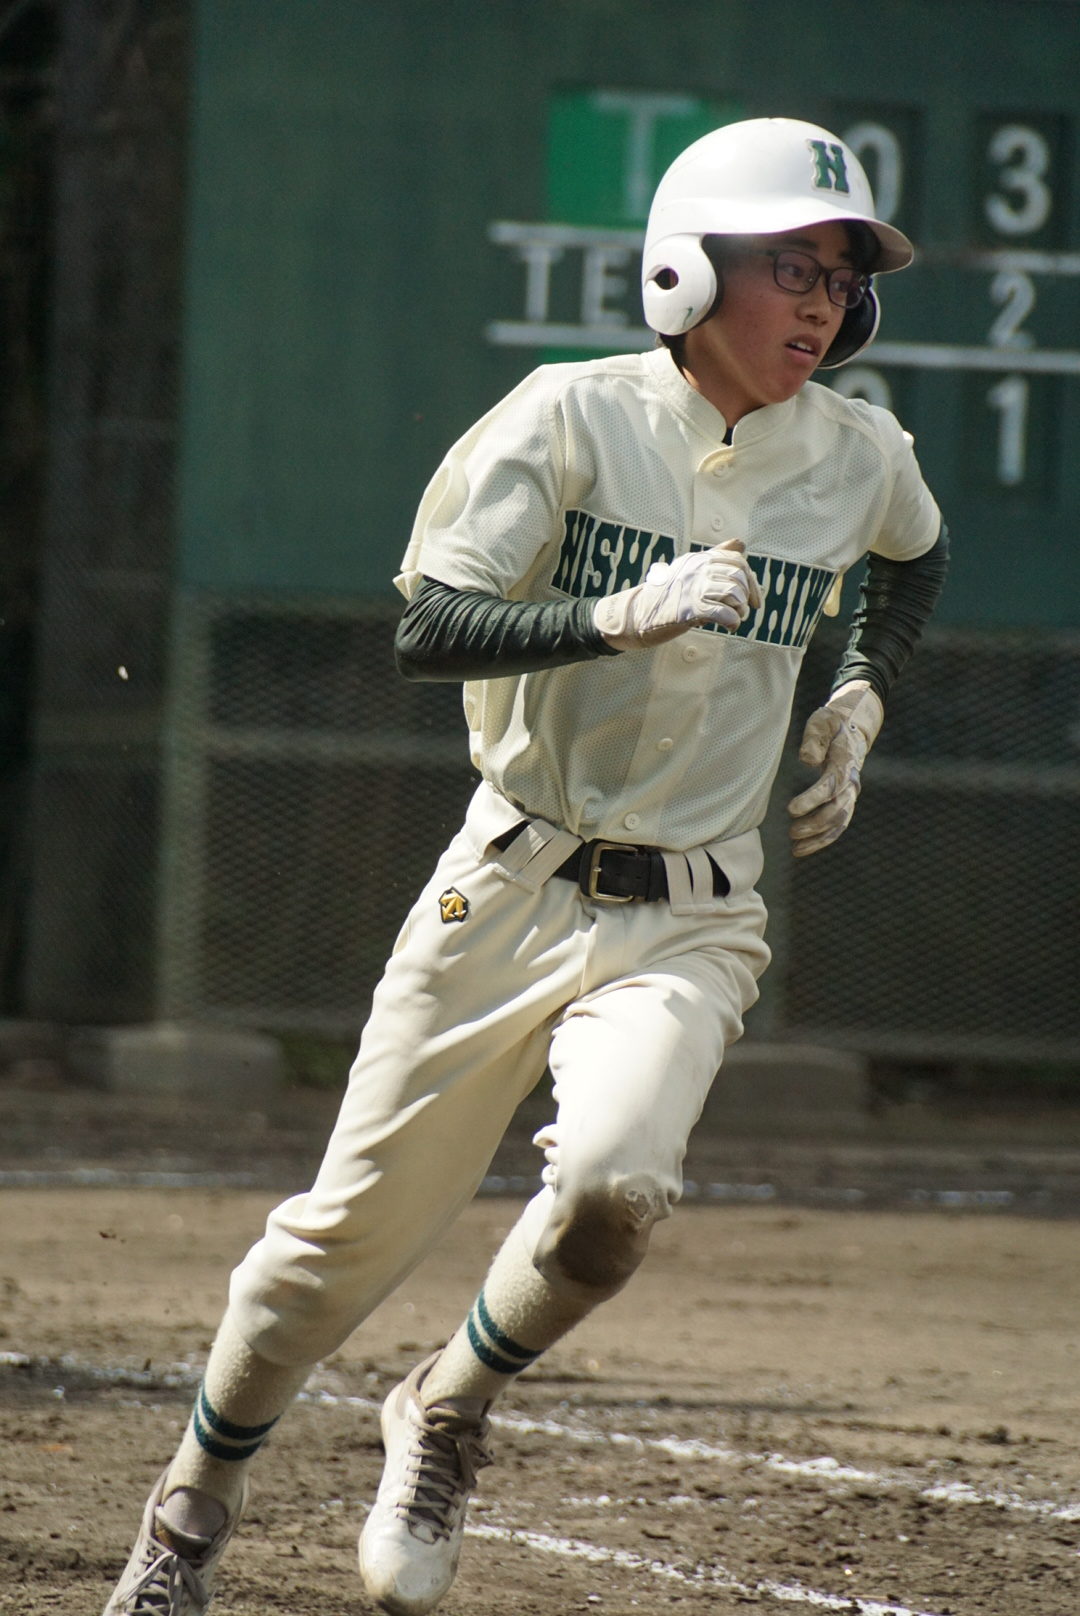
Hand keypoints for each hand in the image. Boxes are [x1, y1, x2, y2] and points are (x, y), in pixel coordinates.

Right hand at [593, 539, 760, 650]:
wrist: (636, 614)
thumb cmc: (666, 595)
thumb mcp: (689, 569)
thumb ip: (714, 556)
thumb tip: (740, 542)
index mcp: (699, 558)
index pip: (737, 560)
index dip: (752, 581)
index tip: (754, 600)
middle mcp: (697, 568)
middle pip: (739, 577)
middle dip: (747, 597)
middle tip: (741, 611)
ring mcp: (693, 587)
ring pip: (734, 594)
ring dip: (739, 610)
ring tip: (734, 618)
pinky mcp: (690, 608)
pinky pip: (724, 613)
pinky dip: (732, 621)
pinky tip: (729, 626)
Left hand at [787, 680, 883, 856]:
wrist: (852, 728)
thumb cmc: (832, 724)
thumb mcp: (822, 722)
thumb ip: (814, 739)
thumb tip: (807, 760)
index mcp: (845, 763)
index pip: (830, 786)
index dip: (812, 799)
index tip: (791, 809)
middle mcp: (851, 782)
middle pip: (837, 809)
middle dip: (815, 823)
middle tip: (792, 831)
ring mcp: (850, 794)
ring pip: (839, 822)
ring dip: (819, 837)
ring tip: (795, 848)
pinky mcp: (845, 801)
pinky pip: (838, 826)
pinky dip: (823, 840)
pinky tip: (802, 849)